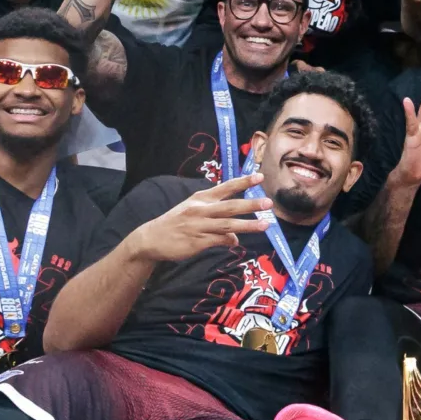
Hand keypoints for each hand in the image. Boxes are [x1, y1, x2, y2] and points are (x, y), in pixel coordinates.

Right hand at [132, 172, 273, 261]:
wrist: (152, 238)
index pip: (225, 187)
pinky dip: (230, 241)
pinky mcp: (197, 241)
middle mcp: (201, 210)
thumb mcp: (193, 213)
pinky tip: (236, 242)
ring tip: (265, 225)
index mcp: (200, 198)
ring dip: (248, 225)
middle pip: (230, 206)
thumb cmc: (176, 224)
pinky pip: (219, 240)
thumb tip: (235, 236)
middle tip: (268, 202)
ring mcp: (199, 226)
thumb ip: (216, 220)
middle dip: (250, 204)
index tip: (259, 177)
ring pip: (228, 224)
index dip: (243, 182)